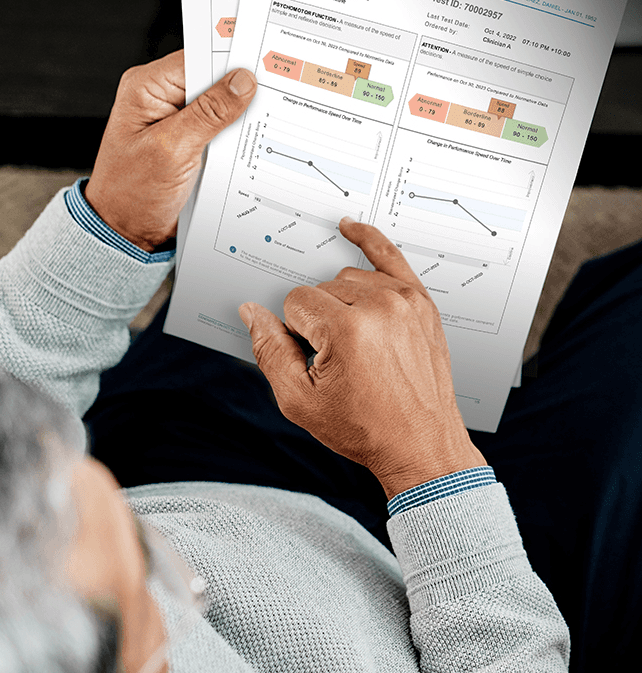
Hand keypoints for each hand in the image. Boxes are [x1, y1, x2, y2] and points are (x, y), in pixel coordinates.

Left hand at [85, 50, 256, 251]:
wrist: (128, 231)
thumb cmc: (132, 193)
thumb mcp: (172, 150)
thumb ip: (209, 113)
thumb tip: (242, 81)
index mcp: (147, 87)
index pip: (197, 57)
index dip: (230, 59)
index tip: (263, 64)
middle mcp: (163, 98)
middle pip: (212, 79)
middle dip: (240, 89)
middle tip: (271, 95)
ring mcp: (179, 121)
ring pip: (221, 105)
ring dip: (240, 117)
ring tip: (261, 123)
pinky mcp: (191, 141)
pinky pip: (220, 128)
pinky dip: (236, 136)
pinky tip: (249, 142)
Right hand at [238, 218, 485, 498]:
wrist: (421, 444)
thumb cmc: (365, 427)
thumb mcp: (300, 401)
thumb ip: (270, 351)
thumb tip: (252, 312)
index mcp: (347, 330)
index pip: (295, 303)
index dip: (297, 334)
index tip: (316, 359)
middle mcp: (379, 307)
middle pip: (320, 289)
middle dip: (318, 321)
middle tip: (338, 360)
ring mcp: (404, 300)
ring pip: (347, 278)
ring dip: (342, 302)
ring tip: (356, 341)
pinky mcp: (421, 301)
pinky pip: (389, 255)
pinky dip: (368, 240)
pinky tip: (350, 228)